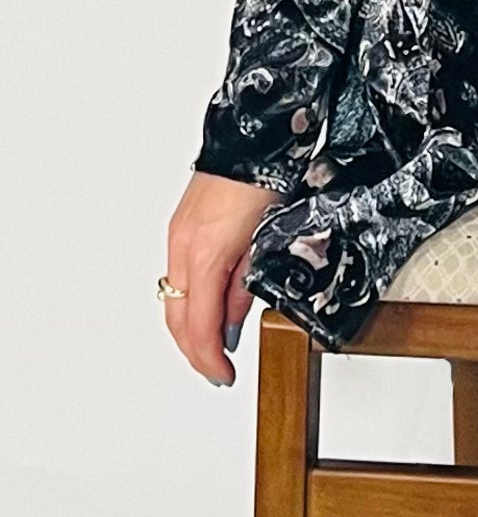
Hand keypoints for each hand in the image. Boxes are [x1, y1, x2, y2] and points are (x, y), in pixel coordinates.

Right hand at [163, 169, 284, 387]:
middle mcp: (183, 248)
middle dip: (195, 351)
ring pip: (173, 300)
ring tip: (211, 349)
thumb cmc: (266, 183)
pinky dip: (187, 304)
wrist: (250, 140)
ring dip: (188, 330)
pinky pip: (175, 279)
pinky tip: (204, 312)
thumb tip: (232, 326)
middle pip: (178, 318)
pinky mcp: (179, 229)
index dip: (209, 357)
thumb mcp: (266, 243)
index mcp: (206, 255)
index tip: (224, 376)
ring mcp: (177, 238)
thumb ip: (245, 288)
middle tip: (217, 371)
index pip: (200, 325)